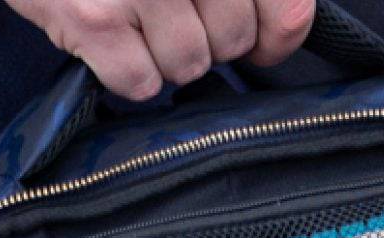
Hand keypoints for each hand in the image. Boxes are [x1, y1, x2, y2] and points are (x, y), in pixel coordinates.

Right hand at [5, 0, 313, 102]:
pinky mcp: (93, 18)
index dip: (276, 32)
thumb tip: (290, 30)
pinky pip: (141, 84)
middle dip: (205, 37)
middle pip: (232, 40)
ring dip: (163, 56)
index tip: (260, 40)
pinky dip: (126, 73)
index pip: (282, 3)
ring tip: (132, 17)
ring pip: (189, 66)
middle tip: (166, 8)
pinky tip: (108, 35)